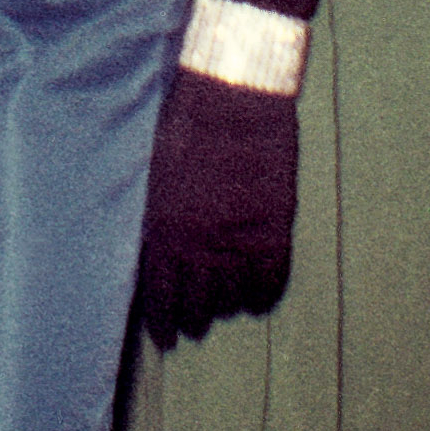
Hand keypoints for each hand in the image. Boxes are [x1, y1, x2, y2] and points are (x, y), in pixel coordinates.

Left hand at [136, 68, 298, 348]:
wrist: (235, 92)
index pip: (160, 297)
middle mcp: (197, 247)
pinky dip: (262, 295)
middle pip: (196, 307)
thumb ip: (157, 215)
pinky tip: (256, 295)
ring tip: (224, 305)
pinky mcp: (273, 232)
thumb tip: (156, 248)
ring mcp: (237, 242)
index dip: (164, 323)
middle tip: (195, 325)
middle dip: (193, 319)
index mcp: (162, 230)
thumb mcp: (156, 169)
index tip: (167, 338)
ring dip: (225, 306)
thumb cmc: (187, 119)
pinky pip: (269, 285)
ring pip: (231, 301)